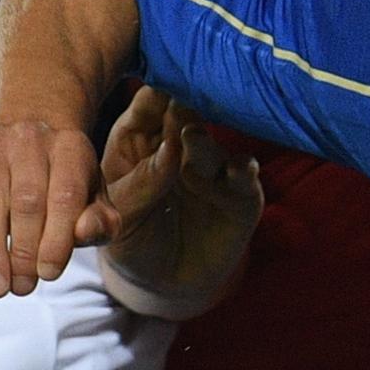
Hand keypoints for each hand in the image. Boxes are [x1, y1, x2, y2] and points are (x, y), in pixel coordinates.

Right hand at [0, 118, 115, 296]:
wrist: (32, 135)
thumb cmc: (67, 181)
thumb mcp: (94, 198)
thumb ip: (99, 220)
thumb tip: (83, 232)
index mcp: (72, 149)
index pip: (65, 197)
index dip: (56, 239)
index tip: (48, 274)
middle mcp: (32, 139)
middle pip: (26, 201)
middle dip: (22, 251)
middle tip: (19, 288)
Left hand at [97, 90, 263, 319]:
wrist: (165, 283)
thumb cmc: (134, 241)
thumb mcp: (124, 217)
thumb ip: (142, 183)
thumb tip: (172, 147)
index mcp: (141, 140)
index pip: (149, 105)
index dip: (155, 94)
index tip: (158, 86)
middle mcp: (181, 145)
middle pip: (185, 114)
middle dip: (183, 106)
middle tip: (180, 99)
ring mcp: (213, 167)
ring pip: (212, 143)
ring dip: (204, 140)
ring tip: (192, 136)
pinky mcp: (241, 194)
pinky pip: (245, 176)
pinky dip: (243, 170)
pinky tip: (237, 169)